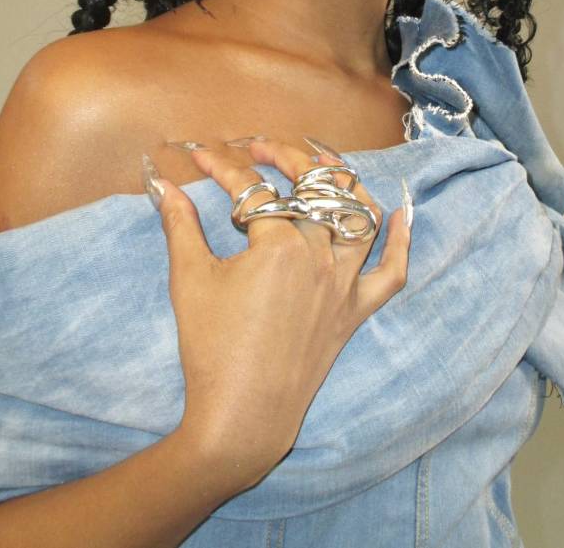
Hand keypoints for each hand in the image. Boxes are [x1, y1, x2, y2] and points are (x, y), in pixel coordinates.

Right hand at [146, 137, 411, 488]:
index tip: (201, 154)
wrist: (242, 415)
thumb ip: (180, 225)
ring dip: (342, 182)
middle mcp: (321, 256)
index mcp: (279, 245)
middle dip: (284, 156)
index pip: (251, 188)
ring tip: (320, 163)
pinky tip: (399, 214)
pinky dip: (400, 241)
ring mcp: (344, 284)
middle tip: (257, 148)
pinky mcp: (355, 311)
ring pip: (358, 215)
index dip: (222, 165)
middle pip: (310, 188)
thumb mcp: (190, 279)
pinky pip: (391, 273)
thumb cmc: (212, 347)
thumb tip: (163, 186)